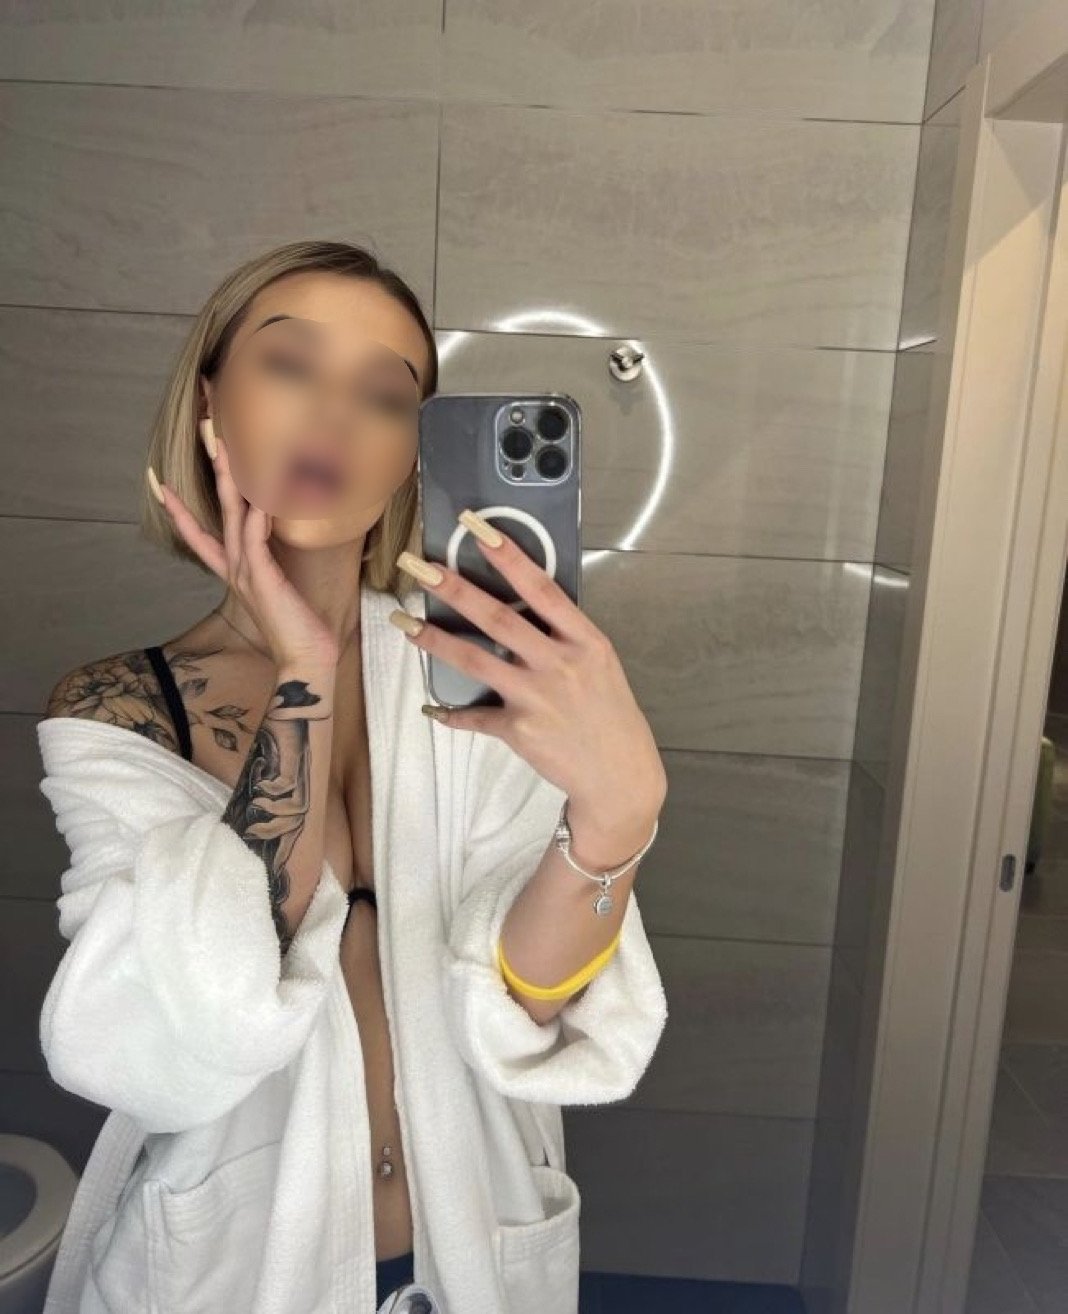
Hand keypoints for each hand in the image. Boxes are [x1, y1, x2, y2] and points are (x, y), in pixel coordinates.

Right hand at [147, 419, 342, 670]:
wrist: (304, 659)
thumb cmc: (298, 627)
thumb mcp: (281, 589)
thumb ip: (274, 566)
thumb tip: (278, 542)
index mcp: (236, 572)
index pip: (200, 537)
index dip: (181, 513)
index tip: (163, 487)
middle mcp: (236, 569)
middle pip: (217, 512)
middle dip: (213, 473)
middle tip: (208, 436)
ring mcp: (245, 572)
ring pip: (233, 517)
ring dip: (230, 481)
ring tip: (227, 448)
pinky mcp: (261, 578)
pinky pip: (254, 540)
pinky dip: (255, 517)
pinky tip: (258, 496)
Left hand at [392, 516, 667, 835]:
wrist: (619, 773)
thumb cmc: (609, 713)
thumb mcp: (599, 663)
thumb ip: (564, 635)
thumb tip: (522, 605)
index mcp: (584, 640)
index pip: (541, 588)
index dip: (508, 557)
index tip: (478, 529)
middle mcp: (560, 663)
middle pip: (498, 618)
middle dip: (454, 589)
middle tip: (418, 567)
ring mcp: (537, 697)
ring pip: (475, 660)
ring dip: (434, 639)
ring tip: (402, 621)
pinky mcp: (519, 730)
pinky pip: (475, 717)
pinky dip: (451, 713)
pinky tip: (432, 708)